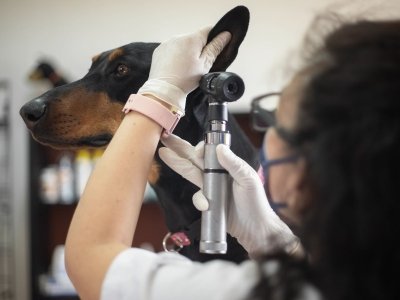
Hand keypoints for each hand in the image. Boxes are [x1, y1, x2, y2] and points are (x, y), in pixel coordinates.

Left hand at [138, 27, 230, 114]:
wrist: (164, 89)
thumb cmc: (185, 79)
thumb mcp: (205, 64)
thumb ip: (215, 48)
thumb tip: (225, 35)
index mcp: (192, 39)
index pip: (208, 30)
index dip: (214, 37)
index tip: (215, 47)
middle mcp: (178, 37)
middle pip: (194, 38)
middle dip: (199, 48)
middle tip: (199, 64)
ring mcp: (167, 43)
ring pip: (183, 44)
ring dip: (186, 51)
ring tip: (186, 67)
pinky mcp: (160, 50)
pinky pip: (171, 49)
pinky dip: (175, 55)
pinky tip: (176, 67)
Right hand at [159, 134, 298, 255]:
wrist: (255, 229)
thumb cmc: (256, 203)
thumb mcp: (248, 180)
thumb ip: (234, 164)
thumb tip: (220, 148)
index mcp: (228, 165)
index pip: (209, 152)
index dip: (200, 149)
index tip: (197, 151)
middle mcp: (217, 174)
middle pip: (194, 158)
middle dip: (179, 148)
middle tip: (165, 137)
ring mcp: (211, 187)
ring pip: (190, 173)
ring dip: (177, 164)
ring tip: (163, 153)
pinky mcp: (207, 201)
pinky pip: (197, 197)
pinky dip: (199, 201)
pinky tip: (206, 205)